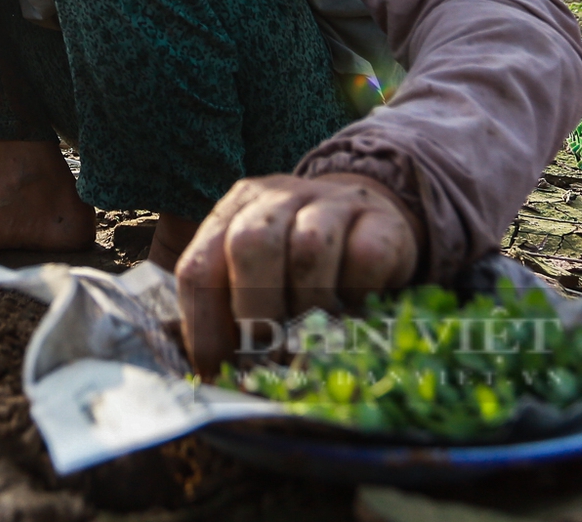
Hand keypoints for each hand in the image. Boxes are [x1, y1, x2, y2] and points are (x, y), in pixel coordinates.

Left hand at [174, 172, 420, 375]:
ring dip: (309, 308)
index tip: (222, 372)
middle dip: (255, 312)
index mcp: (233, 213)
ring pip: (308, 249)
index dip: (205, 328)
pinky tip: (357, 310)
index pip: (199, 268)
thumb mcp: (258, 277)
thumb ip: (231, 316)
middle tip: (270, 355)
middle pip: (250, 245)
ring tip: (316, 339)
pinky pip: (365, 257)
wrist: (373, 220)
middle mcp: (277, 199)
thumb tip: (217, 381)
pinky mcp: (382, 220)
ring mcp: (331, 203)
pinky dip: (358, 295)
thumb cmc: (301, 265)